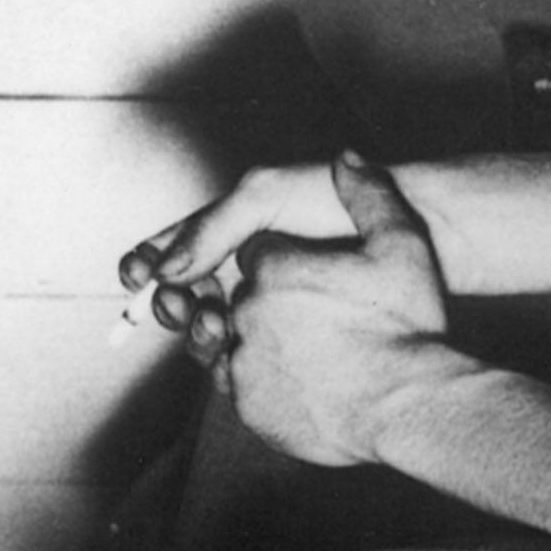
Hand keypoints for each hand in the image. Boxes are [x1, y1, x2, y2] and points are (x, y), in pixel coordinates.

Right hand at [118, 159, 353, 357]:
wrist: (415, 237)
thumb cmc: (340, 207)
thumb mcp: (268, 198)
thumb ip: (212, 226)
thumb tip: (164, 271)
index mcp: (234, 226)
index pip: (176, 246)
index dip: (147, 262)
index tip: (134, 276)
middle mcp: (244, 267)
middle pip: (185, 291)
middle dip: (168, 299)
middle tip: (172, 305)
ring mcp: (265, 305)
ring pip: (209, 324)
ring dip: (196, 325)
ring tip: (211, 322)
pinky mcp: (286, 340)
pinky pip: (239, 351)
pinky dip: (223, 352)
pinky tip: (227, 346)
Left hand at [220, 153, 458, 468]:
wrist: (411, 409)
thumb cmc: (409, 328)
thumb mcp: (401, 246)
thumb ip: (368, 194)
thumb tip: (345, 159)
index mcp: (275, 269)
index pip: (259, 253)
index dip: (285, 262)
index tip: (312, 276)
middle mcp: (249, 313)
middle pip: (243, 296)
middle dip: (269, 303)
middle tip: (315, 319)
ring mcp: (245, 362)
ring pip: (236, 341)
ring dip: (260, 341)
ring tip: (304, 350)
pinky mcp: (249, 406)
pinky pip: (241, 386)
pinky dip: (263, 381)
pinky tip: (299, 381)